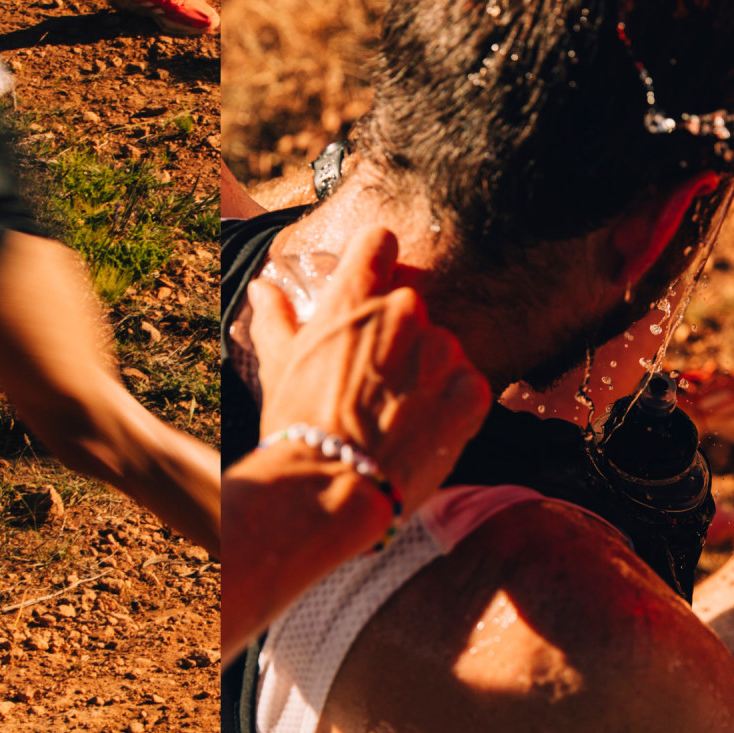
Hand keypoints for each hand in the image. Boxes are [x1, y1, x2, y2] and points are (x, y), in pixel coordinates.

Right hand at [248, 225, 491, 513]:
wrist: (330, 490)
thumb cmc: (297, 425)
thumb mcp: (281, 365)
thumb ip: (276, 319)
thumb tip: (262, 286)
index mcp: (356, 296)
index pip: (380, 242)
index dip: (376, 262)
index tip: (371, 289)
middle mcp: (405, 312)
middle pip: (412, 304)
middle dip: (397, 335)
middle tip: (374, 379)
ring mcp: (443, 351)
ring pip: (441, 346)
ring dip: (426, 370)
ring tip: (396, 413)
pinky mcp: (471, 391)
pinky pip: (468, 384)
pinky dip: (452, 403)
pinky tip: (422, 430)